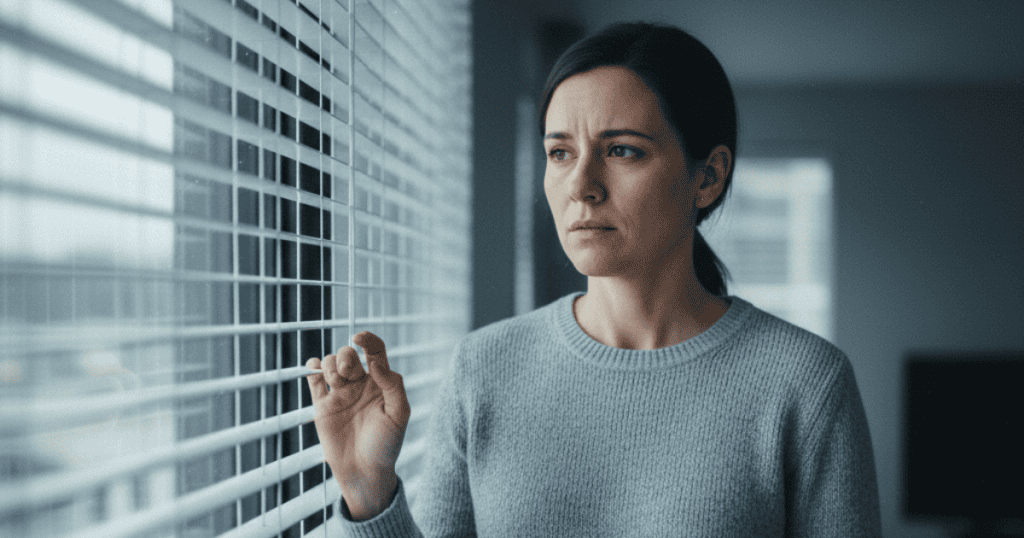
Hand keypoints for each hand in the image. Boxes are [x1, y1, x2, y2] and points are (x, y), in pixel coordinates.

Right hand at [306, 331, 409, 518]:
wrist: (364, 471)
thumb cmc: (387, 444)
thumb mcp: (399, 413)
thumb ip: (392, 384)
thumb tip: (375, 362)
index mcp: (381, 382)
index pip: (375, 350)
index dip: (367, 339)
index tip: (359, 338)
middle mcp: (360, 384)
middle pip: (348, 354)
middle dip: (346, 356)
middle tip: (349, 374)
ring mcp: (340, 394)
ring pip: (330, 363)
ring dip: (331, 364)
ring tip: (337, 382)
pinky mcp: (323, 406)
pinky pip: (314, 380)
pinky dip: (311, 369)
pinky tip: (314, 371)